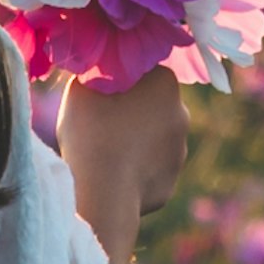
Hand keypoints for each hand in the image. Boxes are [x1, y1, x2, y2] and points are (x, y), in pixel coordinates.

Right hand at [61, 67, 190, 220]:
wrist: (105, 191)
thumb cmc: (91, 131)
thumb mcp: (82, 87)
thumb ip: (98, 74)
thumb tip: (100, 72)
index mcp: (165, 82)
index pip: (142, 75)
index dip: (118, 86)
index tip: (99, 99)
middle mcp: (181, 113)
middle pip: (150, 108)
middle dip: (130, 115)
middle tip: (98, 128)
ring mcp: (178, 151)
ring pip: (150, 143)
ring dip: (132, 146)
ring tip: (103, 157)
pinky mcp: (169, 183)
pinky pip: (147, 173)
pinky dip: (132, 174)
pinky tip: (111, 178)